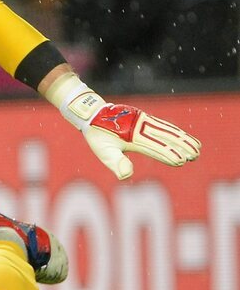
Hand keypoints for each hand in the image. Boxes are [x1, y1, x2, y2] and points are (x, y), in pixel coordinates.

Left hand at [82, 102, 200, 179]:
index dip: (168, 154)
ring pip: (167, 129)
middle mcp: (141, 126)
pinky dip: (174, 130)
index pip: (154, 146)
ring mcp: (143, 120)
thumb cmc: (97, 135)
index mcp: (132, 136)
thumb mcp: (103, 151)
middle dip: (182, 146)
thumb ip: (116, 163)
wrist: (92, 113)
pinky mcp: (144, 118)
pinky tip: (182, 136)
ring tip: (197, 147)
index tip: (182, 161)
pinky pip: (163, 125)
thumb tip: (127, 175)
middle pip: (165, 136)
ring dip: (183, 138)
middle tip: (196, 155)